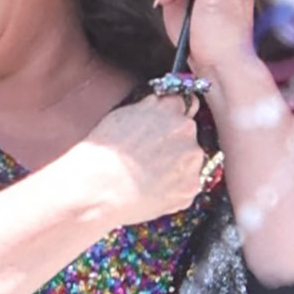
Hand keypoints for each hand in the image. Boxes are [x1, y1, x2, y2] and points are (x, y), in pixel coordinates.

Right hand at [72, 93, 203, 227]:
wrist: (100, 188)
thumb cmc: (103, 152)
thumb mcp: (121, 115)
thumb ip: (147, 108)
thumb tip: (156, 107)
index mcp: (169, 108)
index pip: (181, 104)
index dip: (169, 116)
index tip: (162, 125)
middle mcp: (186, 131)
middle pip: (187, 132)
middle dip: (174, 141)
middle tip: (150, 155)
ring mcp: (192, 160)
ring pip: (189, 160)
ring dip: (177, 165)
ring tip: (149, 175)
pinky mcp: (192, 187)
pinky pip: (187, 184)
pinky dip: (175, 187)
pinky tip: (154, 189)